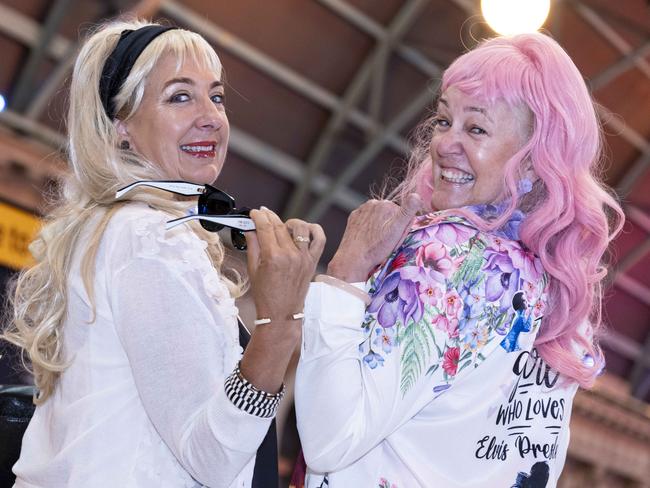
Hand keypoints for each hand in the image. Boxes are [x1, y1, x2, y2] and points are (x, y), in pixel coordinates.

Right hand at [245, 208, 325, 323]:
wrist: (282, 313)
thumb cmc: (266, 295)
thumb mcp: (253, 269)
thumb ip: (253, 246)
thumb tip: (250, 229)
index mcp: (273, 257)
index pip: (265, 227)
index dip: (258, 216)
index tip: (254, 213)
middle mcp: (290, 255)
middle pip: (280, 226)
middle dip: (269, 216)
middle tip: (263, 214)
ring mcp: (304, 258)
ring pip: (300, 228)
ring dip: (289, 222)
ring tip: (281, 225)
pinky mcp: (312, 261)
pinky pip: (319, 239)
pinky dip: (314, 230)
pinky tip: (304, 229)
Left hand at [327, 193, 422, 281]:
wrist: (353, 259)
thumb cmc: (376, 248)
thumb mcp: (397, 231)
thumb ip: (407, 211)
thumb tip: (416, 195)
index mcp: (386, 205)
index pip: (402, 214)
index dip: (401, 228)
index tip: (395, 237)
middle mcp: (373, 203)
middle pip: (389, 215)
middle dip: (391, 227)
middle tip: (386, 242)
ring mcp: (361, 210)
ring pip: (378, 218)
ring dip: (380, 227)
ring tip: (376, 241)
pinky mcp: (353, 217)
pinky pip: (366, 221)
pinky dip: (369, 228)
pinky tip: (368, 238)